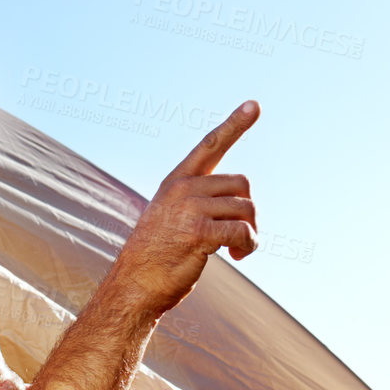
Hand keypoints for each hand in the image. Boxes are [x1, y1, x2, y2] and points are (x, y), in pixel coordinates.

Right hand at [102, 101, 258, 314]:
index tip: (254, 105)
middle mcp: (183, 188)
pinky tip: (237, 257)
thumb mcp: (171, 217)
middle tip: (241, 235)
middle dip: (249, 212)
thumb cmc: (157, 257)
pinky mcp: (198, 232)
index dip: (235, 124)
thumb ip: (198, 202)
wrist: (135, 285)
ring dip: (251, 233)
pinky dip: (248, 246)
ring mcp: (189, 208)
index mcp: (176, 181)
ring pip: (246, 208)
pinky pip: (243, 231)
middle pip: (242, 184)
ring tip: (238, 250)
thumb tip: (240, 205)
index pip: (210, 145)